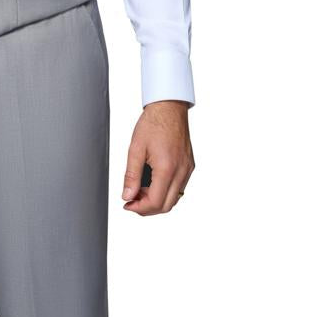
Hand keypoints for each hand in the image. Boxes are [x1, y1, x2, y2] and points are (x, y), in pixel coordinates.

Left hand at [122, 100, 193, 214]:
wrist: (169, 108)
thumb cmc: (153, 123)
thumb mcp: (135, 149)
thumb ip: (131, 176)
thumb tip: (127, 196)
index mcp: (167, 168)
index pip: (156, 202)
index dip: (140, 208)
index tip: (128, 204)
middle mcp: (181, 171)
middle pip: (167, 206)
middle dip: (147, 208)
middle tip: (132, 201)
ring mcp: (187, 169)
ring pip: (175, 199)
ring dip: (157, 201)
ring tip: (140, 192)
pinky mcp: (189, 166)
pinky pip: (179, 188)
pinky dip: (166, 192)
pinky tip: (152, 184)